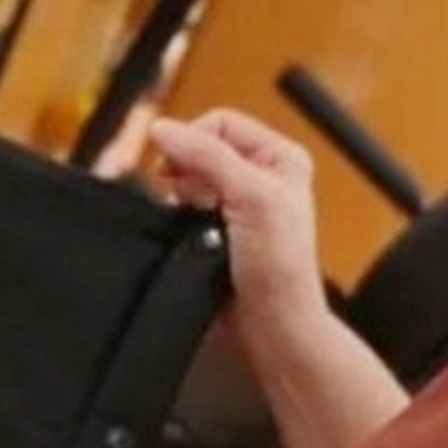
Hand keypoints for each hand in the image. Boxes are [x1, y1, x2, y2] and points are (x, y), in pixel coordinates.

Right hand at [149, 110, 323, 326]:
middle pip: (199, 148)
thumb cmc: (281, 269)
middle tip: (192, 197)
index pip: (221, 122)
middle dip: (186, 171)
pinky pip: (180, 205)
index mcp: (280, 157)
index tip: (176, 164)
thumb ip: (206, 157)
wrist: (270, 325)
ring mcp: (236, 202)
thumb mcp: (251, 197)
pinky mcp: (216, 227)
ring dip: (181, 196)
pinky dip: (177, 216)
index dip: (194, 139)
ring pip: (186, 177)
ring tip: (197, 220)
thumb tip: (165, 129)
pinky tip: (189, 233)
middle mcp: (260, 175)